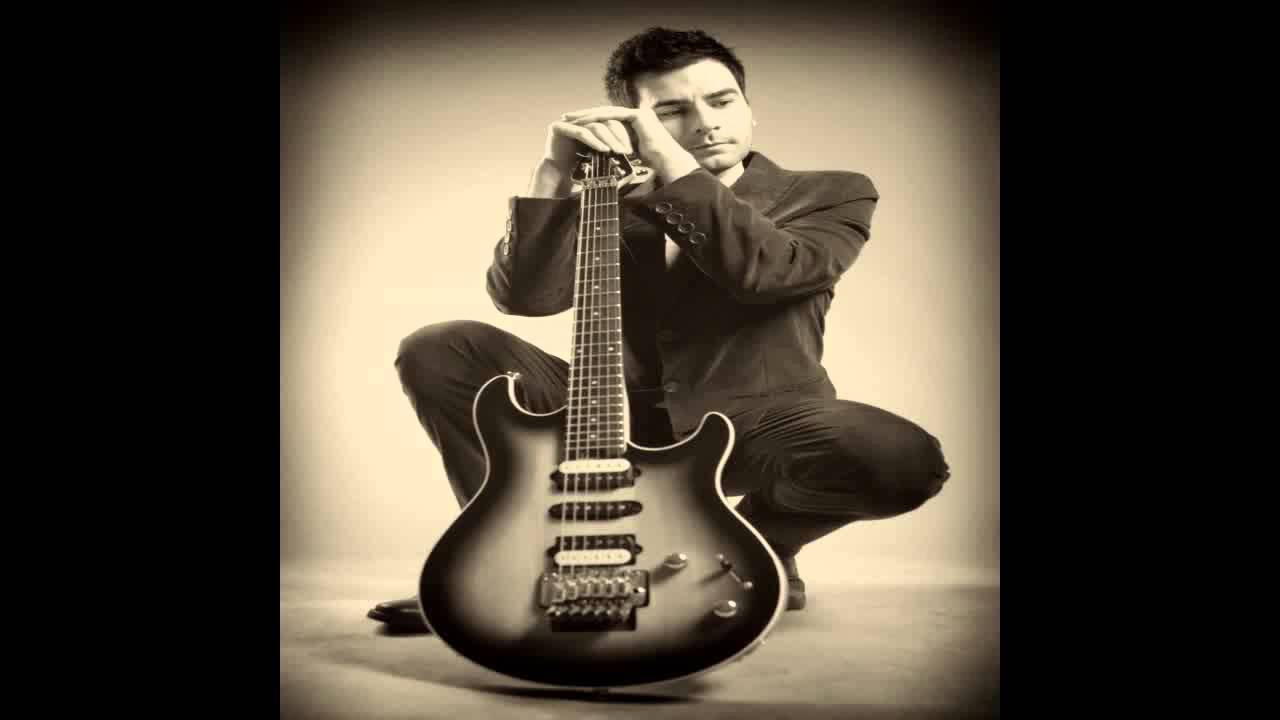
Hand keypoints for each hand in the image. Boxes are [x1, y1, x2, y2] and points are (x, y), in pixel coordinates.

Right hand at [529, 113, 640, 196]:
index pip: (609, 122)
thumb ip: (610, 145)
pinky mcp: (558, 127)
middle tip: (627, 150)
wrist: (558, 174)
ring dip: (608, 139)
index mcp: (588, 121)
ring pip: (594, 127)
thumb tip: (633, 146)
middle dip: (617, 136)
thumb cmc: (579, 166)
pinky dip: (594, 142)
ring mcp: (568, 122)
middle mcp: (578, 118)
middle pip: (603, 122)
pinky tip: (604, 150)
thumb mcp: (598, 152)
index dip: (621, 133)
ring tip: (618, 151)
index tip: (632, 147)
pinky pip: (581, 133)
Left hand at [562, 106, 699, 183]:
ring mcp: (637, 112)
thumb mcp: (630, 152)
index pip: (608, 118)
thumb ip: (620, 146)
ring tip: (572, 118)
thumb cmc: (652, 162)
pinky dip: (598, 118)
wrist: (666, 161)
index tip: (575, 124)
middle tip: (567, 116)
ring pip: (607, 111)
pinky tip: (585, 121)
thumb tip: (606, 152)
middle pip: (605, 112)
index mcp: (634, 121)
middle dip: (585, 115)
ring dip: (588, 115)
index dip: (591, 121)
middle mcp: (636, 113)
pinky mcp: (637, 115)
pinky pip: (614, 115)